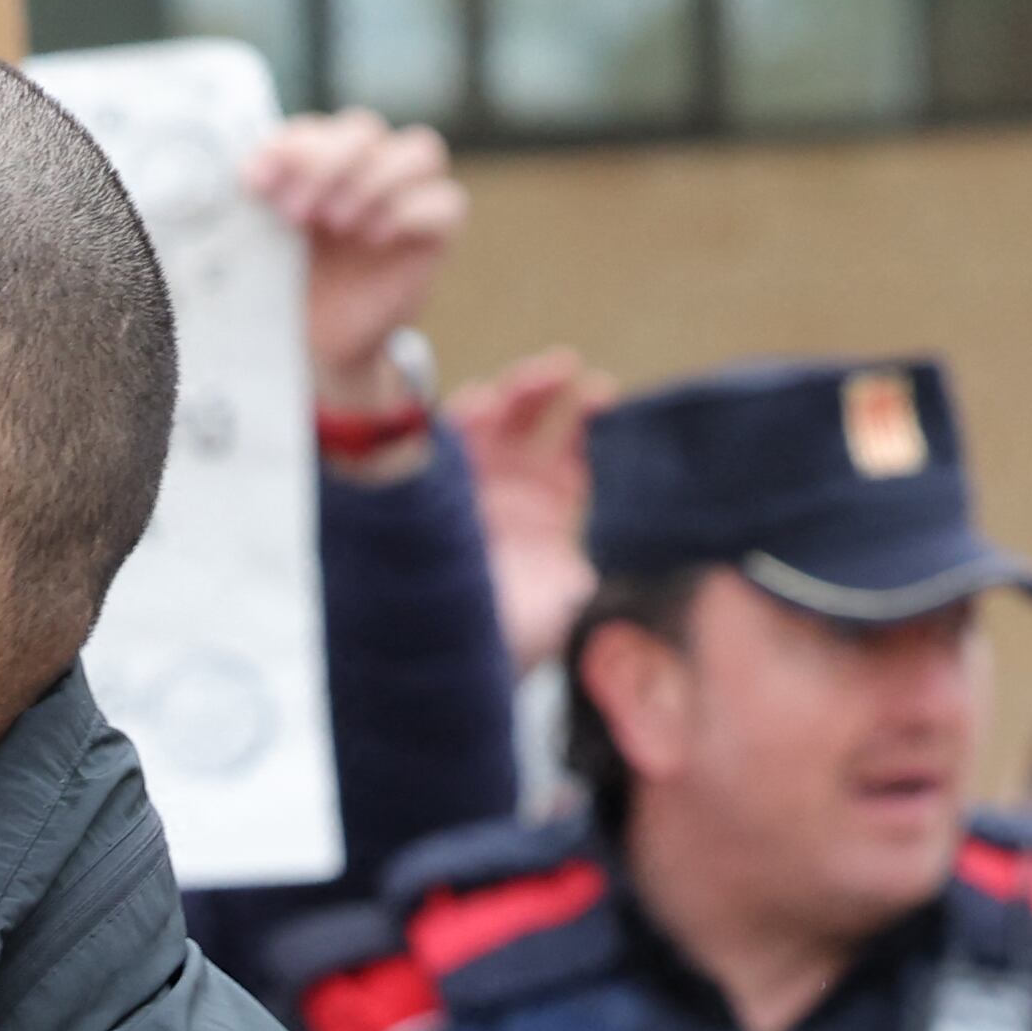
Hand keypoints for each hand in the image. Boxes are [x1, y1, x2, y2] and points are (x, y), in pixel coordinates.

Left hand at [244, 110, 466, 416]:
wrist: (313, 345)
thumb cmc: (280, 288)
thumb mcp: (252, 248)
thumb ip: (241, 213)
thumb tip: (208, 186)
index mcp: (314, 164)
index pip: (312, 128)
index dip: (288, 145)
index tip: (254, 182)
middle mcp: (362, 169)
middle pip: (364, 128)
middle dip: (326, 162)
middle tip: (295, 210)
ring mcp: (404, 196)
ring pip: (418, 149)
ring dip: (373, 179)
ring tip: (336, 222)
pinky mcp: (434, 232)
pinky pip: (445, 202)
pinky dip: (408, 211)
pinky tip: (372, 237)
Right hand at [452, 346, 611, 675]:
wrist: (444, 659)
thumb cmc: (505, 640)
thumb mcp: (562, 603)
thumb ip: (584, 568)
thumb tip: (601, 549)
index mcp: (547, 514)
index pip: (570, 452)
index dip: (587, 420)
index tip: (601, 397)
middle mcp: (508, 495)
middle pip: (527, 425)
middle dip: (544, 392)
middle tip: (561, 371)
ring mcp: (466, 490)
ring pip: (485, 424)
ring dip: (507, 394)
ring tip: (526, 379)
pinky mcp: (429, 492)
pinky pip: (440, 444)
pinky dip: (457, 419)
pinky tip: (479, 404)